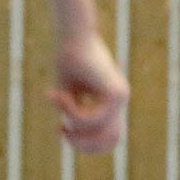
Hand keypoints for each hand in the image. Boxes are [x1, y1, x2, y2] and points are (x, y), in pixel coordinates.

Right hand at [49, 33, 128, 152]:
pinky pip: (93, 118)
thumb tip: (74, 135)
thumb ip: (74, 114)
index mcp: (111, 101)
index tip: (62, 130)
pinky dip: (73, 112)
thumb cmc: (69, 60)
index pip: (109, 137)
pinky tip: (63, 97)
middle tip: (61, 131)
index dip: (87, 143)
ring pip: (99, 130)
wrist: (73, 36)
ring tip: (60, 105)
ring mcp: (120, 97)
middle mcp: (119, 100)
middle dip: (83, 143)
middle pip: (110, 141)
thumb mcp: (69, 94)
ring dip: (75, 125)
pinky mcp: (114, 92)